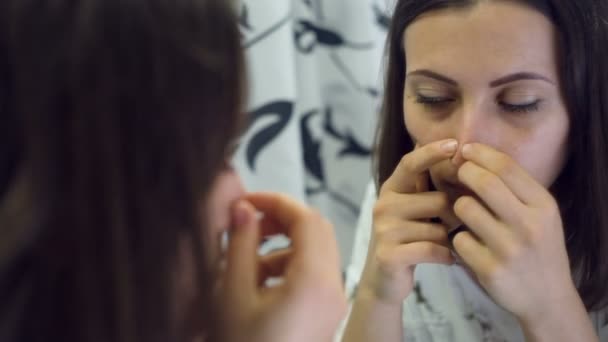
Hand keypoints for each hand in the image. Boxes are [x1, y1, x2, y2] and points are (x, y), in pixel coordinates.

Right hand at [217, 192, 346, 341]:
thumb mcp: (233, 297)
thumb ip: (239, 246)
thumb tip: (243, 209)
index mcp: (315, 281)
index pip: (306, 218)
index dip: (275, 201)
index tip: (245, 201)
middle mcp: (334, 289)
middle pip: (316, 230)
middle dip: (280, 220)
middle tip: (247, 225)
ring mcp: (333, 303)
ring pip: (314, 252)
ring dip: (281, 246)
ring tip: (245, 262)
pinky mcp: (326, 314)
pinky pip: (313, 275)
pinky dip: (288, 266)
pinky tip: (257, 284)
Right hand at [357, 139, 458, 304]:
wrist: (385, 280)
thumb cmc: (411, 239)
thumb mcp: (418, 210)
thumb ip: (432, 189)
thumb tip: (462, 158)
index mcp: (391, 189)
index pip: (410, 163)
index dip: (431, 152)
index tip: (455, 144)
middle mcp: (383, 205)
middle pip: (438, 199)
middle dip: (455, 216)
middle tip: (453, 228)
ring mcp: (384, 230)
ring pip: (439, 228)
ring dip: (449, 240)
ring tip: (443, 246)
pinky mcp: (389, 254)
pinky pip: (433, 250)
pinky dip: (447, 256)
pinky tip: (446, 259)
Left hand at [452, 143, 577, 324]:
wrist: (547, 299)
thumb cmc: (537, 247)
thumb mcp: (541, 215)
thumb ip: (515, 188)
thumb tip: (476, 153)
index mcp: (543, 206)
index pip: (506, 167)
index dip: (480, 153)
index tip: (465, 149)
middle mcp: (529, 226)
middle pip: (484, 183)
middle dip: (465, 172)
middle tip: (458, 173)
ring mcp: (509, 249)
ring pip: (465, 208)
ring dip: (459, 206)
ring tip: (465, 213)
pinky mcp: (490, 270)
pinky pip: (458, 239)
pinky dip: (458, 238)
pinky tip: (468, 244)